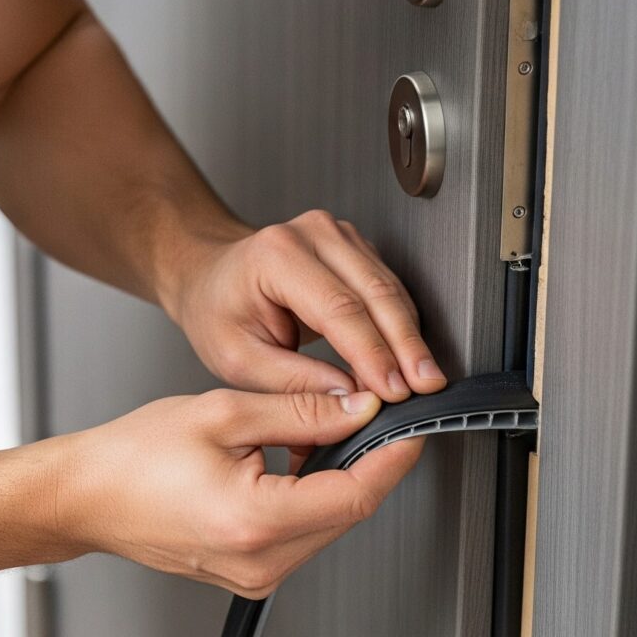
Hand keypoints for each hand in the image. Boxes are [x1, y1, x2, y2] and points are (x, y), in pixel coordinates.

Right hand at [54, 388, 422, 597]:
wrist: (85, 499)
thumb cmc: (133, 458)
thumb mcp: (224, 413)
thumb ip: (301, 411)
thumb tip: (358, 407)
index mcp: (257, 521)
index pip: (358, 493)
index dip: (393, 456)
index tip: (411, 426)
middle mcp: (261, 562)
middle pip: (349, 510)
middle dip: (367, 461)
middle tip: (365, 414)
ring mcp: (256, 576)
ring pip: (329, 523)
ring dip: (336, 479)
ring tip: (311, 435)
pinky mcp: (250, 575)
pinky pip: (302, 534)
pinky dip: (308, 497)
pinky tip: (288, 465)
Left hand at [160, 210, 450, 401]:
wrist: (211, 278)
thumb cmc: (217, 312)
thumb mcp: (239, 359)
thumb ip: (294, 382)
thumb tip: (350, 400)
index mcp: (277, 256)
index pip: (339, 308)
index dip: (373, 353)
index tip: (394, 391)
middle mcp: (313, 235)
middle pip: (375, 293)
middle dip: (406, 346)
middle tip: (425, 386)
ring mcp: (339, 236)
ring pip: (391, 290)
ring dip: (410, 338)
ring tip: (423, 380)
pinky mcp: (356, 249)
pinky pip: (389, 289)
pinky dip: (402, 325)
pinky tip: (408, 358)